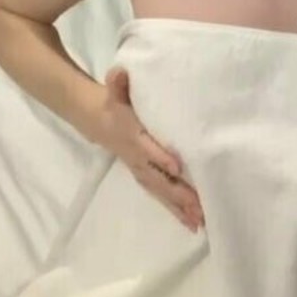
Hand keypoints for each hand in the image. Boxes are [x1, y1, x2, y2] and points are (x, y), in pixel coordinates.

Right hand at [100, 64, 204, 232]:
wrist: (98, 120)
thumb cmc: (114, 103)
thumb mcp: (115, 90)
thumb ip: (118, 83)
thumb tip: (118, 73)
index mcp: (131, 136)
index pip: (146, 148)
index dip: (160, 157)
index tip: (177, 167)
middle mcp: (136, 158)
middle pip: (157, 179)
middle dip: (177, 194)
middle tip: (198, 207)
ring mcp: (141, 170)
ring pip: (160, 192)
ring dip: (178, 207)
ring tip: (199, 222)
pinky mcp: (146, 177)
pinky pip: (160, 196)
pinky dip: (175, 211)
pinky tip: (192, 223)